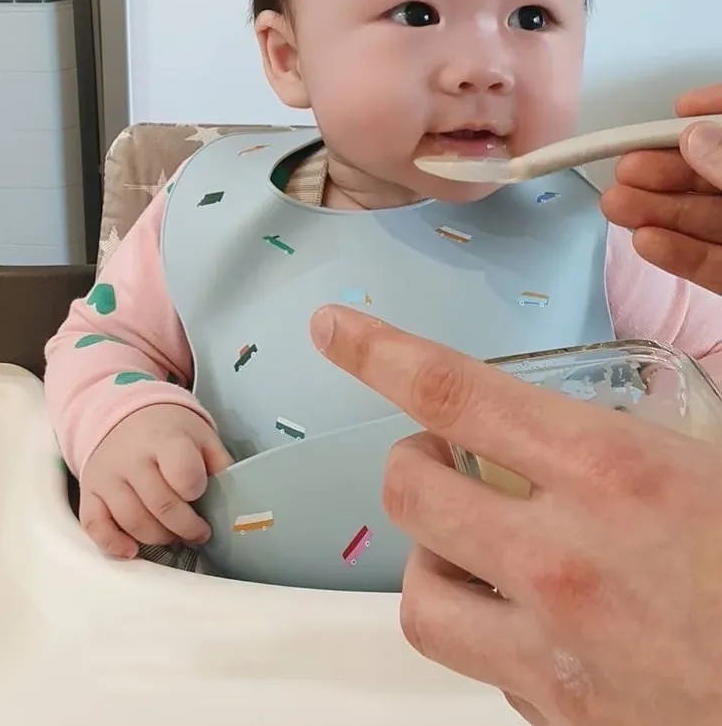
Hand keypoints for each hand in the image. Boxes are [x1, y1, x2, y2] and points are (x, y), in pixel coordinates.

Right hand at [79, 404, 232, 559]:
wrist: (123, 414)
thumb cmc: (169, 431)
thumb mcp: (200, 435)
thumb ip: (220, 464)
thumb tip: (236, 502)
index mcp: (164, 438)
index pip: (183, 473)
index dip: (196, 490)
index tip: (202, 494)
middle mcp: (132, 457)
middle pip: (160, 505)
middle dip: (185, 527)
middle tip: (197, 531)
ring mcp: (107, 475)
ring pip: (132, 520)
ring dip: (159, 538)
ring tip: (173, 535)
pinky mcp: (89, 491)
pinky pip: (95, 525)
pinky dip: (112, 543)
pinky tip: (131, 551)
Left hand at [310, 305, 721, 725]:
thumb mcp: (716, 469)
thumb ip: (635, 437)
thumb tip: (587, 419)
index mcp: (613, 472)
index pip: (455, 391)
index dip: (378, 351)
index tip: (334, 329)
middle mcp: (564, 557)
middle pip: (411, 489)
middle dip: (415, 460)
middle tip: (450, 457)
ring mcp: (555, 647)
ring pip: (418, 592)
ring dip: (433, 556)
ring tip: (475, 543)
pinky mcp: (561, 716)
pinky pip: (477, 665)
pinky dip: (485, 631)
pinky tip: (533, 618)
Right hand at [600, 83, 721, 292]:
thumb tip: (692, 136)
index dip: (713, 109)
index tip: (678, 107)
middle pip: (716, 173)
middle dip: (668, 169)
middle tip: (624, 170)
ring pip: (709, 220)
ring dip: (660, 211)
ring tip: (614, 207)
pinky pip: (715, 265)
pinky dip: (681, 256)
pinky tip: (646, 243)